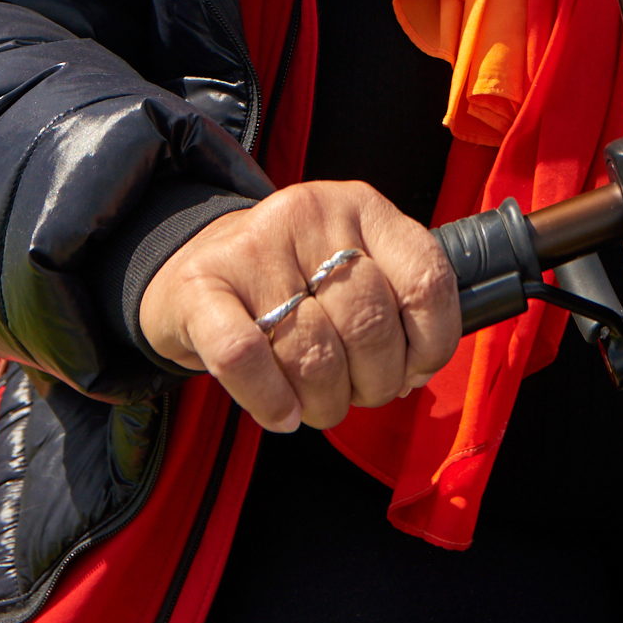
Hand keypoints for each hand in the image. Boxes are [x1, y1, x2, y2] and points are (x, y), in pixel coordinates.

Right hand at [136, 181, 460, 433]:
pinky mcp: (201, 285)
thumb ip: (393, 307)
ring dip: (324, 403)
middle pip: (369, 326)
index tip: (411, 371)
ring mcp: (253, 247)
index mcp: (361, 208)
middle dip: (373, 384)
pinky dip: (271, 401)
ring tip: (315, 404)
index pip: (426, 282)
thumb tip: (413, 372)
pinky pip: (244, 359)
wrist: (192, 267)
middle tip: (354, 393)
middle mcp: (310, 215)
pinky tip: (281, 414)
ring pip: (313, 353)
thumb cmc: (289, 282)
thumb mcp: (352, 268)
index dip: (430, 345)